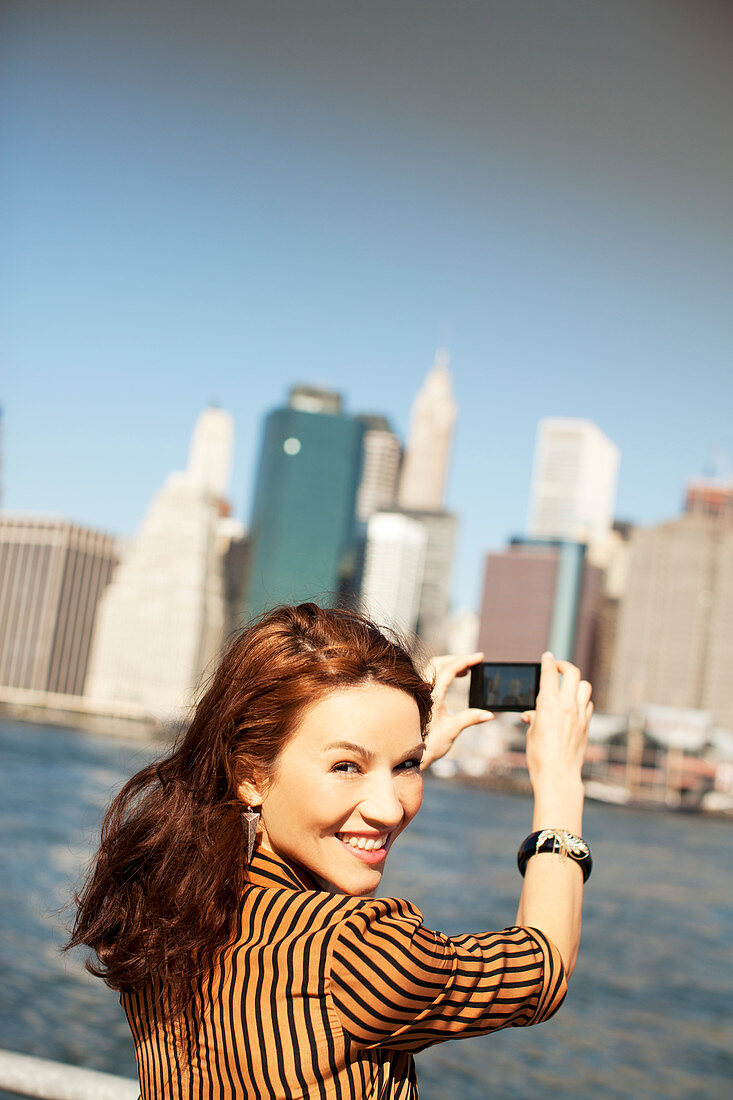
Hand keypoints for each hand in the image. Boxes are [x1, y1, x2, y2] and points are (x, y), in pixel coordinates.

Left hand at [421, 652, 493, 768]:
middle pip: (439, 663)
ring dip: (449, 665)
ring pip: (432, 669)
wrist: (408, 755)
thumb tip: (489, 714)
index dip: (466, 660)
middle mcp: (424, 691)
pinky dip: (443, 673)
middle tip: (473, 663)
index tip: (480, 657)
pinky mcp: (418, 697)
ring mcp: (419, 693)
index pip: (450, 670)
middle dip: (456, 659)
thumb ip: (470, 719)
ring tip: (465, 672)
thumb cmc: (428, 745)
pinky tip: (452, 681)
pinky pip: (429, 677)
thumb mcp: (452, 731)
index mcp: (433, 696)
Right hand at [521, 652, 591, 821]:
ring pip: (584, 685)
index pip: (549, 672)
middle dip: (564, 666)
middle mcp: (566, 704)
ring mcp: (580, 714)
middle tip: (558, 667)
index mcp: (547, 703)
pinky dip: (581, 700)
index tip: (547, 656)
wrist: (558, 774)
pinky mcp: (587, 724)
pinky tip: (574, 705)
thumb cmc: (539, 756)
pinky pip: (588, 703)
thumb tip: (532, 716)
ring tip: (568, 686)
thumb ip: (534, 718)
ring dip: (576, 682)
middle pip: (572, 672)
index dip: (548, 661)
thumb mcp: (531, 733)